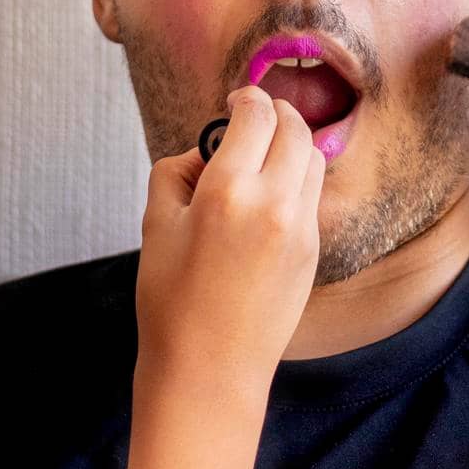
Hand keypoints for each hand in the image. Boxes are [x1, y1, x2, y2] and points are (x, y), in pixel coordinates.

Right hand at [134, 86, 324, 386]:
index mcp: (227, 190)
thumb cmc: (171, 301)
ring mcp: (300, 228)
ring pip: (313, 157)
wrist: (208, 372)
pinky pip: (312, 195)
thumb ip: (176, 171)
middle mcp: (273, 203)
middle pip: (294, 127)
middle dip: (275, 113)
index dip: (247, 97)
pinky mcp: (313, 251)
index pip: (256, 114)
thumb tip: (203, 151)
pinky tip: (270, 196)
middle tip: (253, 118)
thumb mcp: (155, 225)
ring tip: (263, 158)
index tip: (236, 100)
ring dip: (292, 144)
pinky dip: (297, 180)